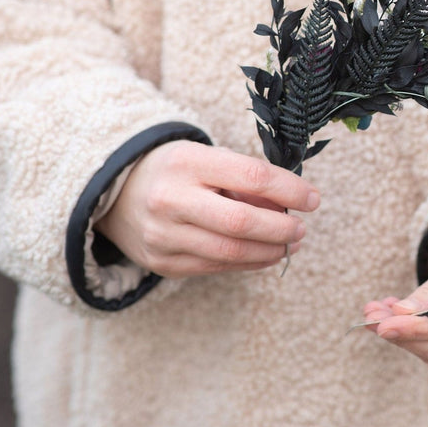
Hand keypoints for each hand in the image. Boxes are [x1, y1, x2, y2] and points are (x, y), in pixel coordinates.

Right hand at [96, 140, 318, 277]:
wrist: (115, 192)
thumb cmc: (177, 171)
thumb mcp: (207, 159)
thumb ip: (246, 180)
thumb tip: (291, 205)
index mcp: (187, 163)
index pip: (251, 177)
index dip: (289, 190)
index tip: (313, 199)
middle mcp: (171, 199)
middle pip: (242, 222)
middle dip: (281, 229)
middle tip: (301, 228)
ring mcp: (163, 235)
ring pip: (230, 252)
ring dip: (269, 251)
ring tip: (290, 244)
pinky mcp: (161, 262)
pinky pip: (216, 267)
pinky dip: (248, 263)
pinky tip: (265, 255)